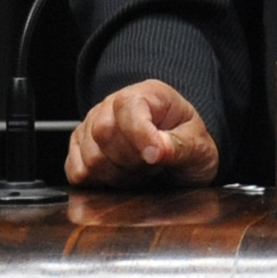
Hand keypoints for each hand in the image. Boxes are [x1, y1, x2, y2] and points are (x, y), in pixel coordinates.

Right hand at [64, 79, 220, 187]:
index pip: (128, 107)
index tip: (155, 157)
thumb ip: (180, 146)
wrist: (177, 152)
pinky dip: (99, 183)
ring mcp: (92, 125)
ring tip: (140, 170)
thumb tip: (160, 150)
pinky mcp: (80, 149)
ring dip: (118, 175)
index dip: (140, 135)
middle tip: (152, 166)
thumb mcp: (199, 145)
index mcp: (147, 94)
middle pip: (104, 132)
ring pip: (90, 157)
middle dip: (131, 160)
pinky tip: (120, 176)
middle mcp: (113, 105)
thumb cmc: (186, 143)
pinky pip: (77, 172)